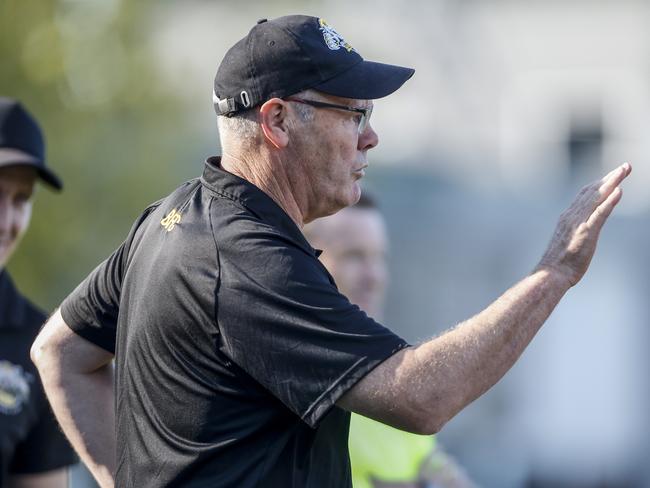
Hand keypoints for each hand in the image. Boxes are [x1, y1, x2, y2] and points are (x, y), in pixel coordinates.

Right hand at [536, 163, 631, 286]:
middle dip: (610, 177)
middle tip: (625, 166)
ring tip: (625, 171)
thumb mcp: (567, 242)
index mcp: (568, 217)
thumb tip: (582, 230)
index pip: (585, 195)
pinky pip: (599, 213)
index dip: (600, 183)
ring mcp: (579, 223)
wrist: (551, 274)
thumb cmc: (558, 263)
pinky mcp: (586, 232)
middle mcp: (572, 216)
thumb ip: (574, 231)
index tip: (612, 176)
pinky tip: (619, 190)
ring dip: (612, 182)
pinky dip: (609, 200)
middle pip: (592, 191)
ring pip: (597, 197)